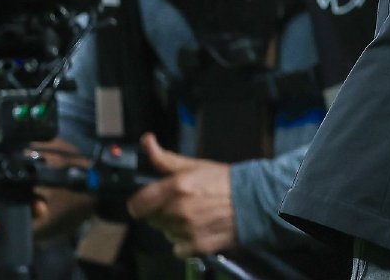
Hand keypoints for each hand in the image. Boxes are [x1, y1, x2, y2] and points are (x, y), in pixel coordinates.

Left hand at [127, 133, 237, 258]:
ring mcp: (186, 231)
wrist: (252, 201)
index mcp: (175, 188)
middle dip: (160, 211)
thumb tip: (146, 141)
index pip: (137, 205)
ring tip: (191, 215)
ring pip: (164, 232)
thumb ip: (165, 158)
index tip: (147, 200)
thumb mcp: (194, 165)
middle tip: (178, 203)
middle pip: (151, 219)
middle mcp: (178, 211)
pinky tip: (196, 229)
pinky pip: (177, 248)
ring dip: (172, 226)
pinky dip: (183, 241)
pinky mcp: (196, 246)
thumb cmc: (223, 180)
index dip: (140, 202)